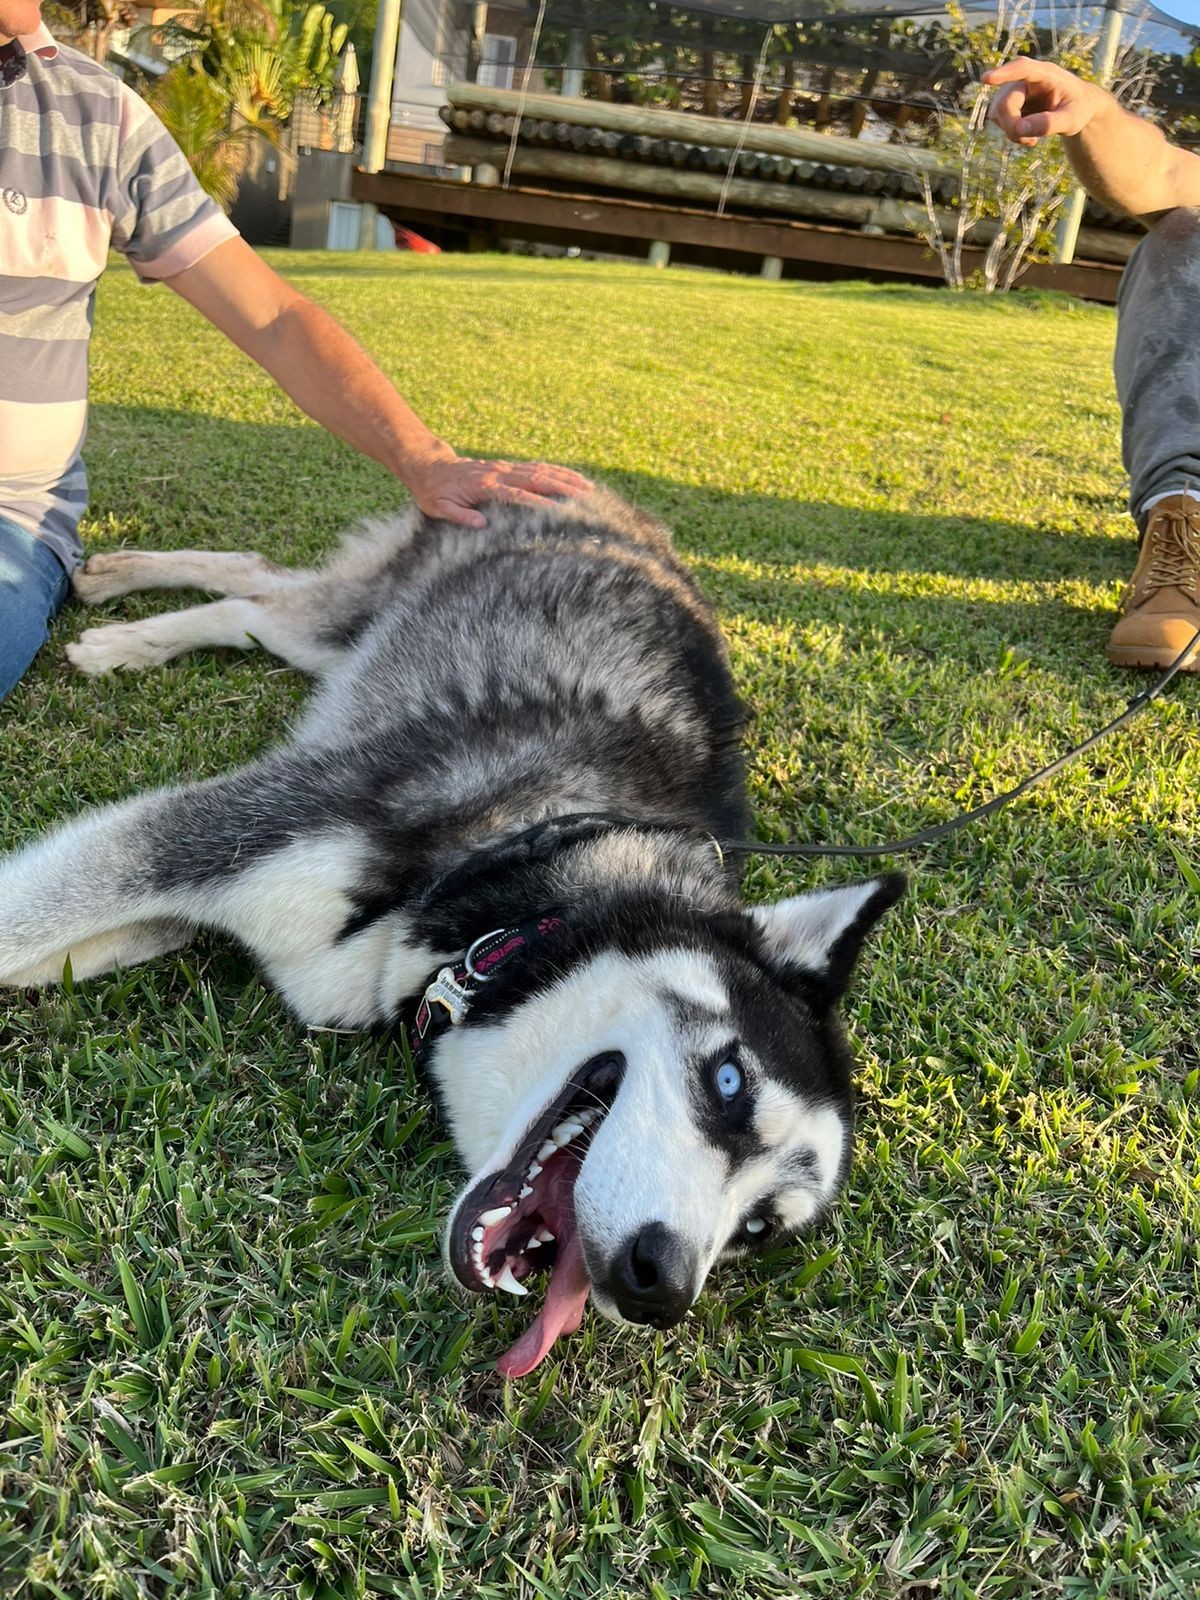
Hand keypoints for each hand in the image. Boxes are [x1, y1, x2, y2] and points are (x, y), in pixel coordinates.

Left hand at [402, 447, 592, 528]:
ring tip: (587, 486)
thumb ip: (459, 515)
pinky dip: (554, 471)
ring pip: (539, 470)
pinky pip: (534, 467)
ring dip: (564, 477)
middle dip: (562, 486)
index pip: (516, 494)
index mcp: (484, 485)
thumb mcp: (439, 508)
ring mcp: (504, 467)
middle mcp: (498, 473)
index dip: (538, 502)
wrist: (429, 466)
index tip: (558, 511)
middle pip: (535, 478)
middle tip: (585, 496)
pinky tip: (570, 477)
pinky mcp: (506, 466)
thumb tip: (480, 524)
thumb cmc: (434, 492)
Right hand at [983, 58, 1103, 146]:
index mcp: (1046, 73)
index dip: (1004, 74)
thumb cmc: (1078, 109)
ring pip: (997, 112)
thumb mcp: (1072, 120)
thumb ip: (1049, 124)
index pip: (1023, 68)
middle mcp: (1027, 79)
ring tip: (1032, 138)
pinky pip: (998, 119)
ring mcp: (1015, 90)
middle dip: (1012, 126)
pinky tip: (1027, 135)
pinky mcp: (1009, 102)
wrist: (1078, 107)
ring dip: (1011, 131)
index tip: (986, 79)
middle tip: (1031, 142)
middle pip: (1006, 101)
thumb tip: (1020, 129)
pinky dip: (1010, 132)